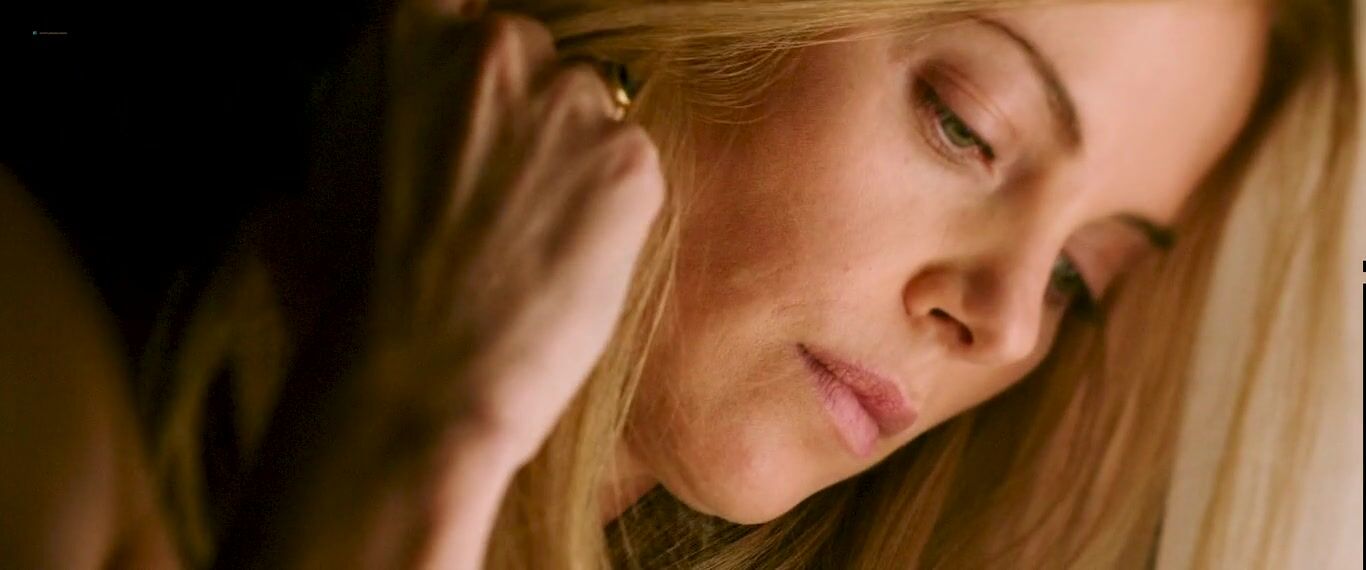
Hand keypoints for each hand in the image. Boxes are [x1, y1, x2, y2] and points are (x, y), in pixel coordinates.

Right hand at [364, 7, 664, 466]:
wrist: (416, 374)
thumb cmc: (355, 289)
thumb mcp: (328, 163)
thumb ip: (379, 105)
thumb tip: (397, 105)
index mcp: (410, 31)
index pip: (460, 9)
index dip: (470, 65)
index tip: (471, 106)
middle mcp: (495, 47)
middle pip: (532, 56)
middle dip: (524, 113)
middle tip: (500, 194)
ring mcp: (569, 99)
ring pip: (588, 110)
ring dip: (571, 158)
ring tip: (530, 238)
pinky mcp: (629, 159)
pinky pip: (629, 165)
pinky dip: (610, 206)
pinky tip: (565, 258)